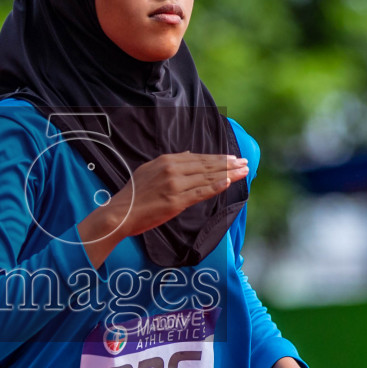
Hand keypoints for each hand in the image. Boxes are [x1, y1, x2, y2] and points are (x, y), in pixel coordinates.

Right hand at [79, 152, 247, 266]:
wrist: (121, 212)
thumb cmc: (134, 195)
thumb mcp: (149, 170)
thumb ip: (170, 163)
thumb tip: (189, 155)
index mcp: (166, 161)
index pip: (198, 158)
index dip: (218, 158)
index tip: (232, 158)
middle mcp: (172, 170)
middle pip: (207, 165)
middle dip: (228, 164)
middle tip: (245, 162)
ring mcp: (175, 185)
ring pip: (207, 177)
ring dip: (228, 174)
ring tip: (244, 171)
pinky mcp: (176, 201)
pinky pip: (201, 192)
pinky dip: (216, 187)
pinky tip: (228, 182)